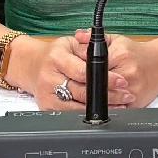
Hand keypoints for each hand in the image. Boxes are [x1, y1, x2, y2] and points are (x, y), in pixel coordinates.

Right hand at [12, 35, 134, 110]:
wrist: (30, 66)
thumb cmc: (53, 54)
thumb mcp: (69, 43)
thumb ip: (87, 47)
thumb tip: (106, 53)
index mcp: (56, 58)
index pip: (84, 72)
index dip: (105, 78)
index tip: (121, 81)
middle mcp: (50, 78)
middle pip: (83, 92)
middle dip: (108, 95)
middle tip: (126, 94)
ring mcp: (48, 95)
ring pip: (78, 106)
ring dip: (101, 107)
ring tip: (120, 104)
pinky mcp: (47, 108)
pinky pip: (71, 114)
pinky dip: (88, 114)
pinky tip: (102, 111)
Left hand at [74, 29, 157, 108]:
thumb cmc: (138, 53)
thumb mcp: (117, 40)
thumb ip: (95, 38)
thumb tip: (78, 35)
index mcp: (121, 55)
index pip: (92, 64)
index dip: (80, 68)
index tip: (73, 71)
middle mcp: (127, 73)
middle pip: (96, 84)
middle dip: (83, 85)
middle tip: (75, 83)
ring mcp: (132, 91)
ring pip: (104, 100)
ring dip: (92, 98)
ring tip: (84, 93)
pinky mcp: (135, 105)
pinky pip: (114, 110)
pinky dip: (105, 108)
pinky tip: (98, 103)